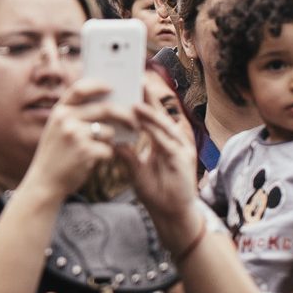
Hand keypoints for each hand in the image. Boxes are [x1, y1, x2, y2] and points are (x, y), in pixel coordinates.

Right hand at [23, 79, 133, 199]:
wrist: (44, 182)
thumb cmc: (57, 154)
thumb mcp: (58, 130)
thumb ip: (75, 115)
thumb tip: (110, 103)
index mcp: (59, 111)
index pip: (80, 88)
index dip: (97, 85)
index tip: (111, 87)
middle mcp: (65, 119)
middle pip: (105, 109)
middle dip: (125, 115)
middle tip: (134, 122)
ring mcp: (74, 135)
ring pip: (109, 131)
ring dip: (110, 141)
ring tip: (97, 150)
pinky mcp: (85, 152)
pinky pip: (109, 149)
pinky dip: (106, 155)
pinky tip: (93, 161)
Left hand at [125, 88, 204, 235]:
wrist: (171, 213)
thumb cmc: (156, 191)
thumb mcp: (135, 169)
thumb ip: (126, 153)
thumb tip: (110, 139)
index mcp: (164, 141)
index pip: (152, 116)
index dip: (143, 100)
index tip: (129, 84)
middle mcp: (174, 141)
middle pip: (161, 114)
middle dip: (148, 97)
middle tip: (135, 79)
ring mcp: (181, 149)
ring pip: (164, 125)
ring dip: (150, 112)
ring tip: (135, 98)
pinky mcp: (182, 159)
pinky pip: (167, 141)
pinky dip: (155, 131)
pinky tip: (143, 122)